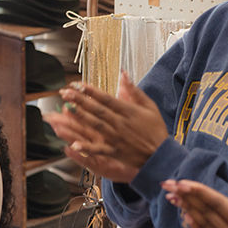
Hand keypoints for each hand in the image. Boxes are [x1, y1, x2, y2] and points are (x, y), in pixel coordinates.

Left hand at [46, 73, 167, 182]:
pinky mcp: (114, 151)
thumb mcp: (150, 107)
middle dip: (80, 100)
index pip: (106, 99)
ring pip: (95, 125)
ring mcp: (116, 138)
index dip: (91, 91)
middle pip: (97, 110)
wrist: (162, 155)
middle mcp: (120, 123)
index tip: (77, 84)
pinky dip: (86, 147)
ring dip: (79, 117)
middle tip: (64, 92)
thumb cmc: (156, 129)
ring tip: (65, 108)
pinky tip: (73, 144)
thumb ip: (134, 91)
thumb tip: (123, 73)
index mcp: (129, 111)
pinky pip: (98, 149)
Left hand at [163, 179, 227, 227]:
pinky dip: (196, 227)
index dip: (199, 191)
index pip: (218, 203)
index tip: (182, 182)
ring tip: (171, 196)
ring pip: (204, 224)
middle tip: (167, 184)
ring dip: (186, 208)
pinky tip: (185, 216)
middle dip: (185, 196)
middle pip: (206, 211)